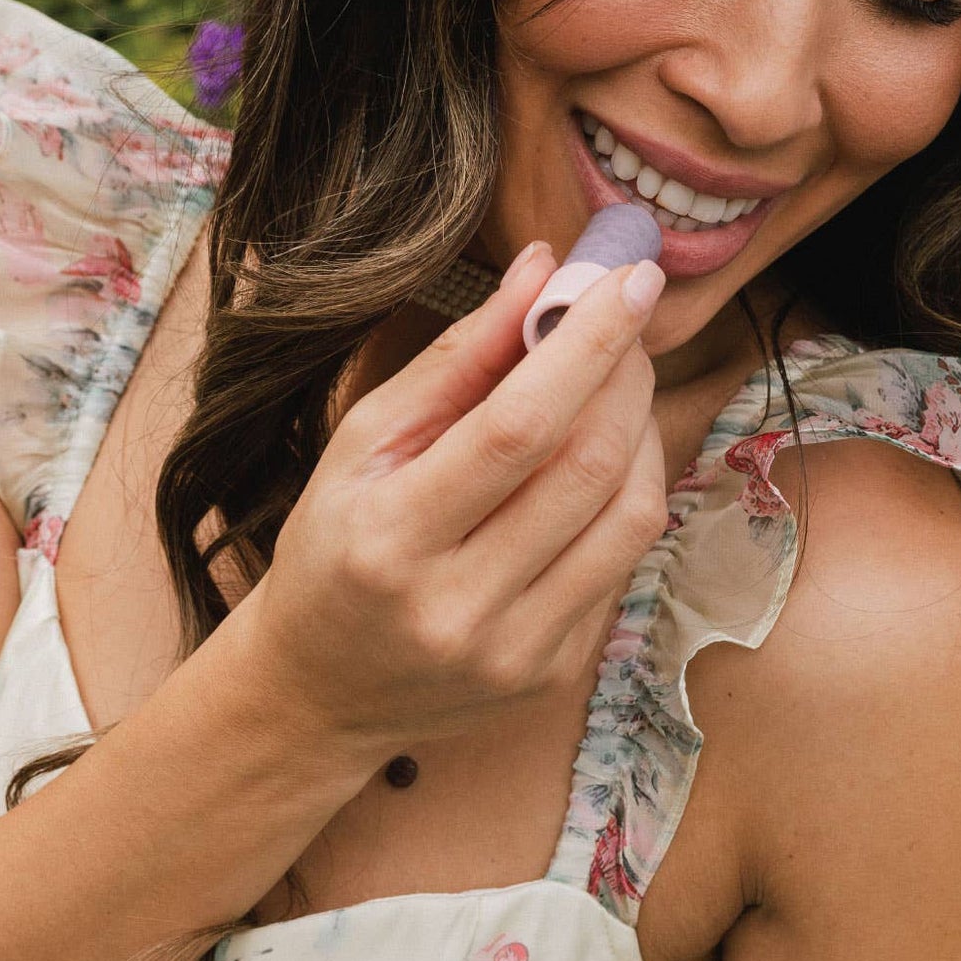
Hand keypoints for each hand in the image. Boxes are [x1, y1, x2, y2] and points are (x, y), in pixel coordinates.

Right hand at [248, 243, 667, 752]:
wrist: (317, 691)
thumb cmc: (336, 546)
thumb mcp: (363, 442)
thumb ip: (457, 357)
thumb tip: (542, 269)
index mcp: (391, 538)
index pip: (518, 427)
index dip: (587, 345)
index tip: (630, 279)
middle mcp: (458, 606)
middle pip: (588, 467)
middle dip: (623, 373)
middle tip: (624, 319)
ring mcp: (516, 651)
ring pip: (632, 514)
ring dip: (642, 428)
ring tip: (615, 385)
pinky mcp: (557, 675)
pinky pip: (627, 560)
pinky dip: (628, 491)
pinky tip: (598, 460)